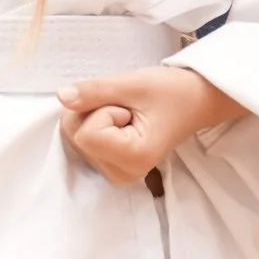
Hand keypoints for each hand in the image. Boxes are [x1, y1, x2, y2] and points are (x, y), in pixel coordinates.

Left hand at [58, 66, 246, 187]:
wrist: (196, 101)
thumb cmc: (171, 91)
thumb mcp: (131, 84)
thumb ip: (94, 91)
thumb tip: (61, 96)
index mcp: (134, 159)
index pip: (86, 134)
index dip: (103, 109)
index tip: (130, 109)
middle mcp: (123, 175)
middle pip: (75, 136)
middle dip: (92, 111)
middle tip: (126, 108)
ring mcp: (116, 174)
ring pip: (74, 137)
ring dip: (92, 115)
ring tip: (126, 114)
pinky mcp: (111, 167)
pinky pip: (81, 140)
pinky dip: (93, 124)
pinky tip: (119, 123)